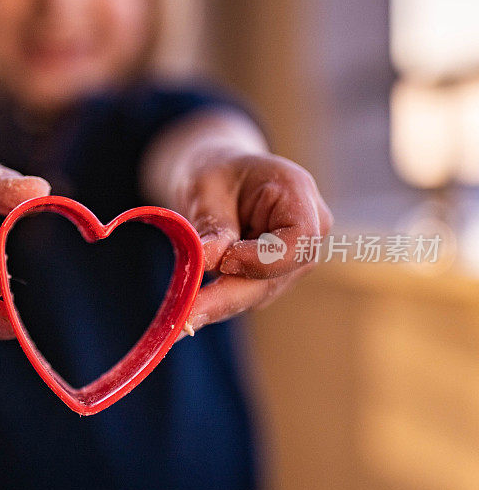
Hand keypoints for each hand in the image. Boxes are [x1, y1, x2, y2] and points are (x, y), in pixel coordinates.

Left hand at [179, 152, 332, 331]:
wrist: (221, 178)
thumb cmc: (215, 171)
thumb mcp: (205, 186)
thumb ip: (212, 222)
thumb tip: (210, 260)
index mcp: (297, 192)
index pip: (299, 238)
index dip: (264, 258)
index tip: (223, 263)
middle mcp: (309, 228)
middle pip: (277, 274)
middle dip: (229, 297)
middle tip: (187, 318)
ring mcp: (297, 256)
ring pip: (260, 292)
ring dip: (220, 302)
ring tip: (181, 313)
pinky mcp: (278, 275)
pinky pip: (248, 295)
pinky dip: (219, 301)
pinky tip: (191, 307)